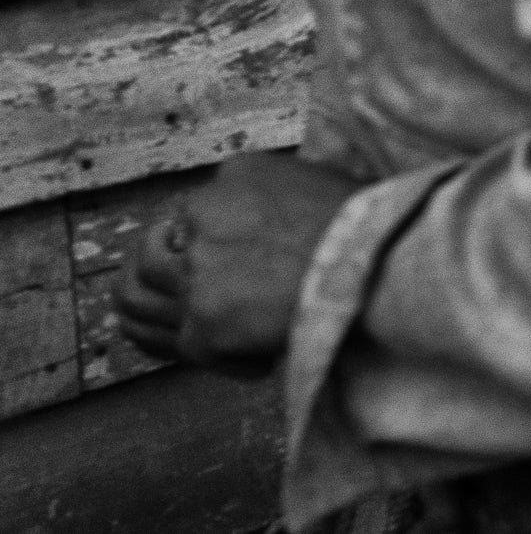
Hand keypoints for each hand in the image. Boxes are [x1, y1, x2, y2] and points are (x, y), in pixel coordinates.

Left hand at [115, 153, 362, 377]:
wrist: (384, 265)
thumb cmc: (374, 228)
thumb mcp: (322, 182)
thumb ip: (280, 198)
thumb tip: (275, 228)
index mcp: (238, 175)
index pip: (192, 210)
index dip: (198, 243)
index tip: (221, 265)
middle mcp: (204, 216)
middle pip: (151, 251)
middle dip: (164, 280)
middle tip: (189, 302)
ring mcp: (197, 274)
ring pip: (137, 299)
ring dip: (160, 320)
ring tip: (195, 335)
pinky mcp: (202, 326)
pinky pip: (184, 350)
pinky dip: (222, 359)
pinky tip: (257, 362)